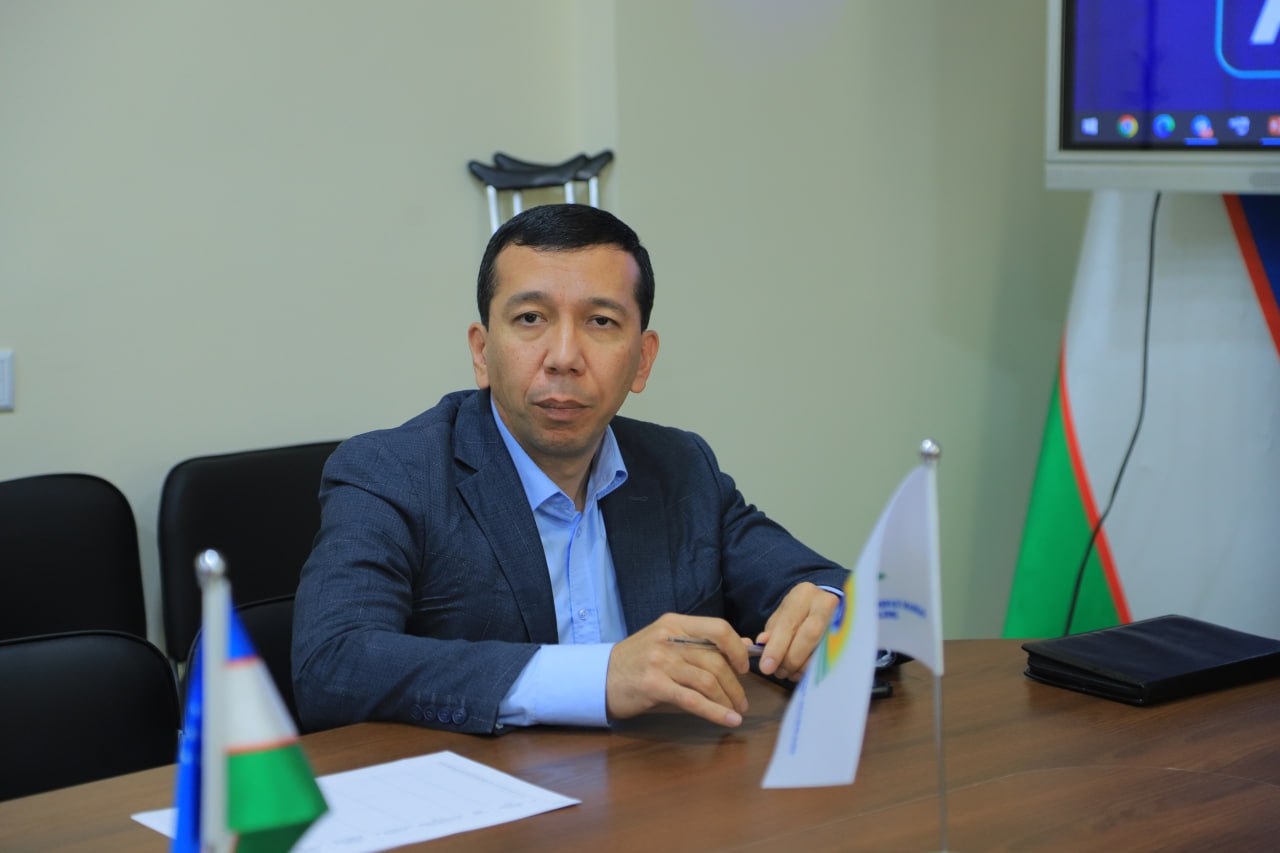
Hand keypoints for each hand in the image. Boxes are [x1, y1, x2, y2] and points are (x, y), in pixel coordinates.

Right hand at [606, 613, 751, 726]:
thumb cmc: (637, 660)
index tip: (744, 667)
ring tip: (736, 712)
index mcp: (674, 623)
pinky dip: (715, 712)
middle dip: (735, 684)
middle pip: (716, 660)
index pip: (718, 628)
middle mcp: (668, 639)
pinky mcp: (653, 685)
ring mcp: (660, 661)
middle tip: (742, 701)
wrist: (599, 677)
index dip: (737, 649)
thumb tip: (744, 645)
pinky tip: (728, 720)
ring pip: (707, 681)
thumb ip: (702, 643)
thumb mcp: (667, 642)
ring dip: (728, 700)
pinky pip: (693, 700)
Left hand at [755, 582, 839, 680]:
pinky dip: (814, 667)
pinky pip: (832, 655)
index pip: (789, 622)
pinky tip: (803, 672)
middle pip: (810, 634)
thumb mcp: (783, 615)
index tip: (766, 667)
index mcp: (803, 594)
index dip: (777, 647)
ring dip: (803, 666)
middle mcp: (824, 602)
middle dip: (792, 658)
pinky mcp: (848, 633)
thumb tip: (763, 643)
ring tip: (790, 673)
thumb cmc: (801, 612)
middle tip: (779, 673)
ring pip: (823, 647)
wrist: (828, 604)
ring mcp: (841, 617)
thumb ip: (773, 630)